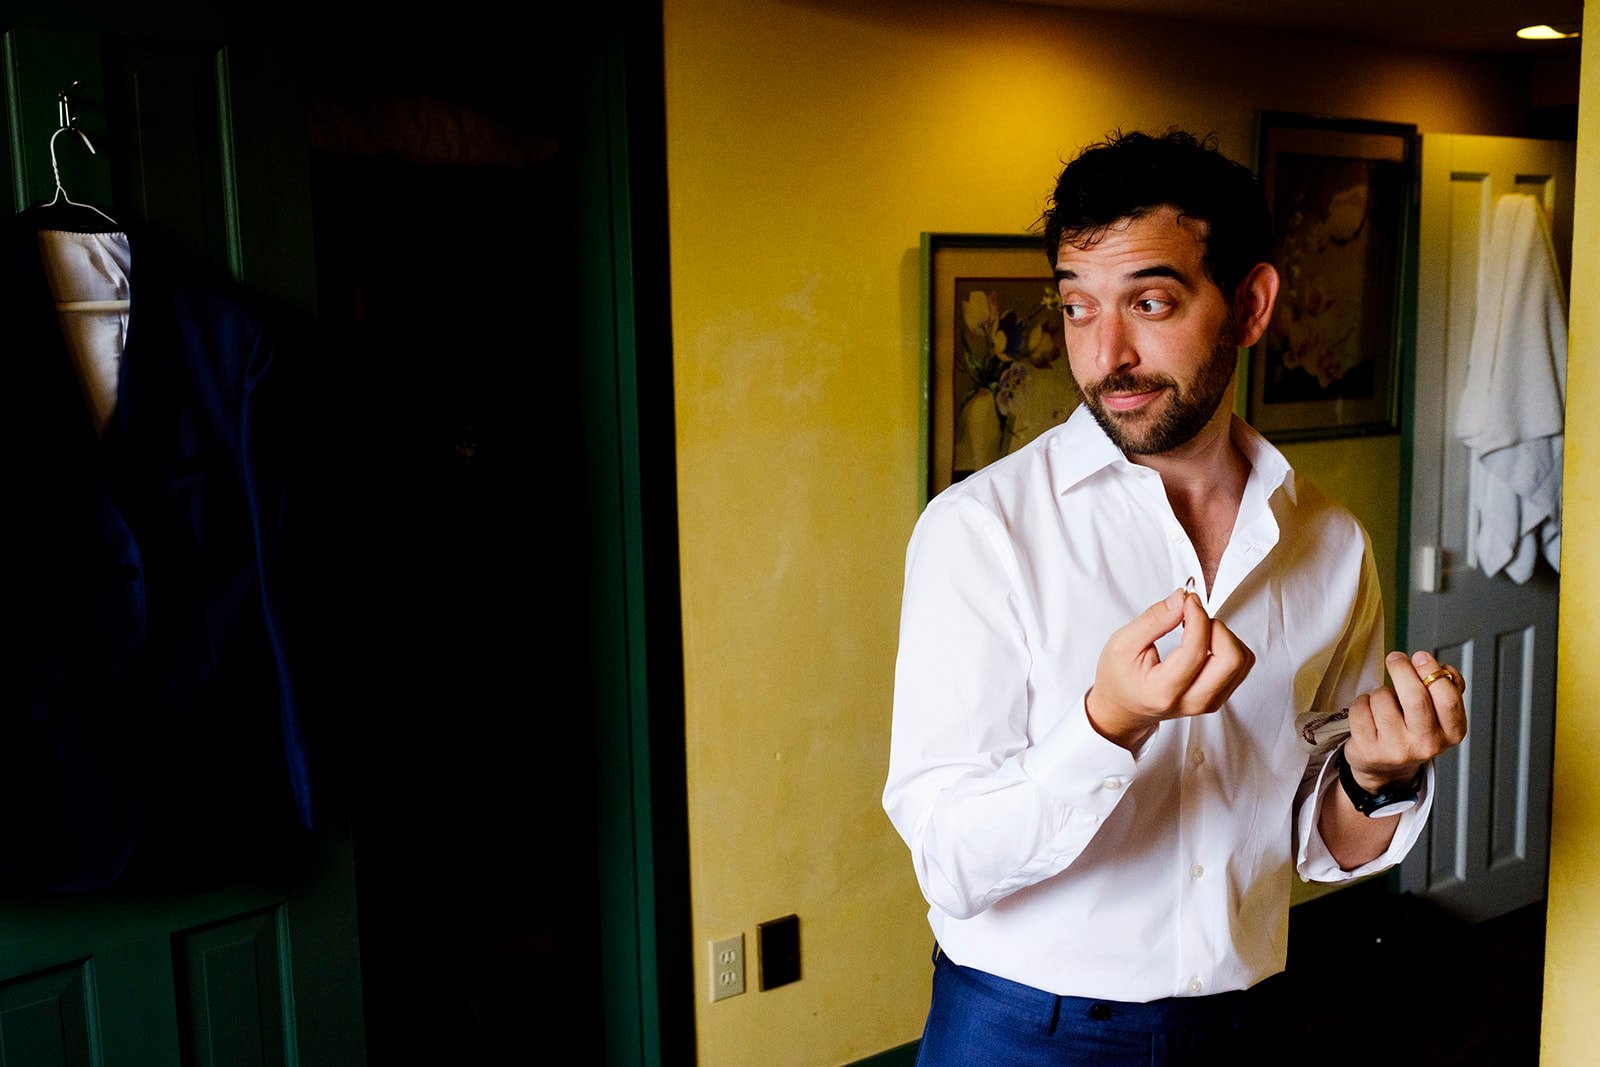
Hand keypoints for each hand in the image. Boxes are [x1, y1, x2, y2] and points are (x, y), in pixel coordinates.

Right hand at [1086, 588, 1254, 748]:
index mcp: (1163, 691)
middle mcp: (1192, 701)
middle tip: (1195, 618)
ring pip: (1241, 660)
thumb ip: (1154, 619)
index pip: (1196, 651)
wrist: (1123, 709)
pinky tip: (1204, 641)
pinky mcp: (1219, 697)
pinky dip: (1228, 644)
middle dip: (1216, 627)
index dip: (1197, 617)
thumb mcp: (1123, 644)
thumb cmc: (1119, 679)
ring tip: (1197, 630)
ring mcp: (1209, 702)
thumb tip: (1182, 599)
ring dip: (1223, 635)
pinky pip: (1241, 665)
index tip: (1188, 600)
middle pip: (1231, 659)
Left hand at [1343, 650, 1467, 791]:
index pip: (1448, 700)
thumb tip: (1446, 670)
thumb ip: (1448, 690)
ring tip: (1383, 699)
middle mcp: (1427, 744)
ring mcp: (1397, 750)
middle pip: (1415, 697)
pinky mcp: (1370, 750)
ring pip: (1383, 700)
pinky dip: (1362, 702)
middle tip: (1396, 658)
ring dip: (1380, 691)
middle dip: (1402, 670)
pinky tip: (1368, 711)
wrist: (1386, 767)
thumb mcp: (1439, 716)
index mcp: (1451, 733)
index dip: (1432, 673)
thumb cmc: (1413, 732)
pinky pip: (1361, 710)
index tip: (1420, 656)